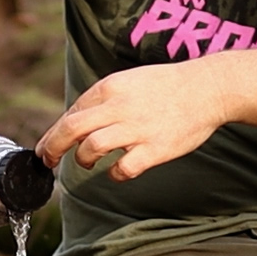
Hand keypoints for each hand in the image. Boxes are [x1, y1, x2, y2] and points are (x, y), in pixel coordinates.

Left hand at [37, 62, 231, 180]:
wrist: (208, 88)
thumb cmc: (168, 86)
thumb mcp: (130, 81)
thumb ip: (104, 99)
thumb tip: (77, 120)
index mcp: (110, 87)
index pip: (71, 113)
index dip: (54, 133)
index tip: (49, 147)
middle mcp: (119, 107)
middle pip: (70, 129)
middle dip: (52, 148)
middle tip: (48, 161)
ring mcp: (137, 128)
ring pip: (91, 148)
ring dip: (83, 160)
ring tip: (89, 163)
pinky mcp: (155, 149)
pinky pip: (123, 168)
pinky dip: (115, 174)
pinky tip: (119, 172)